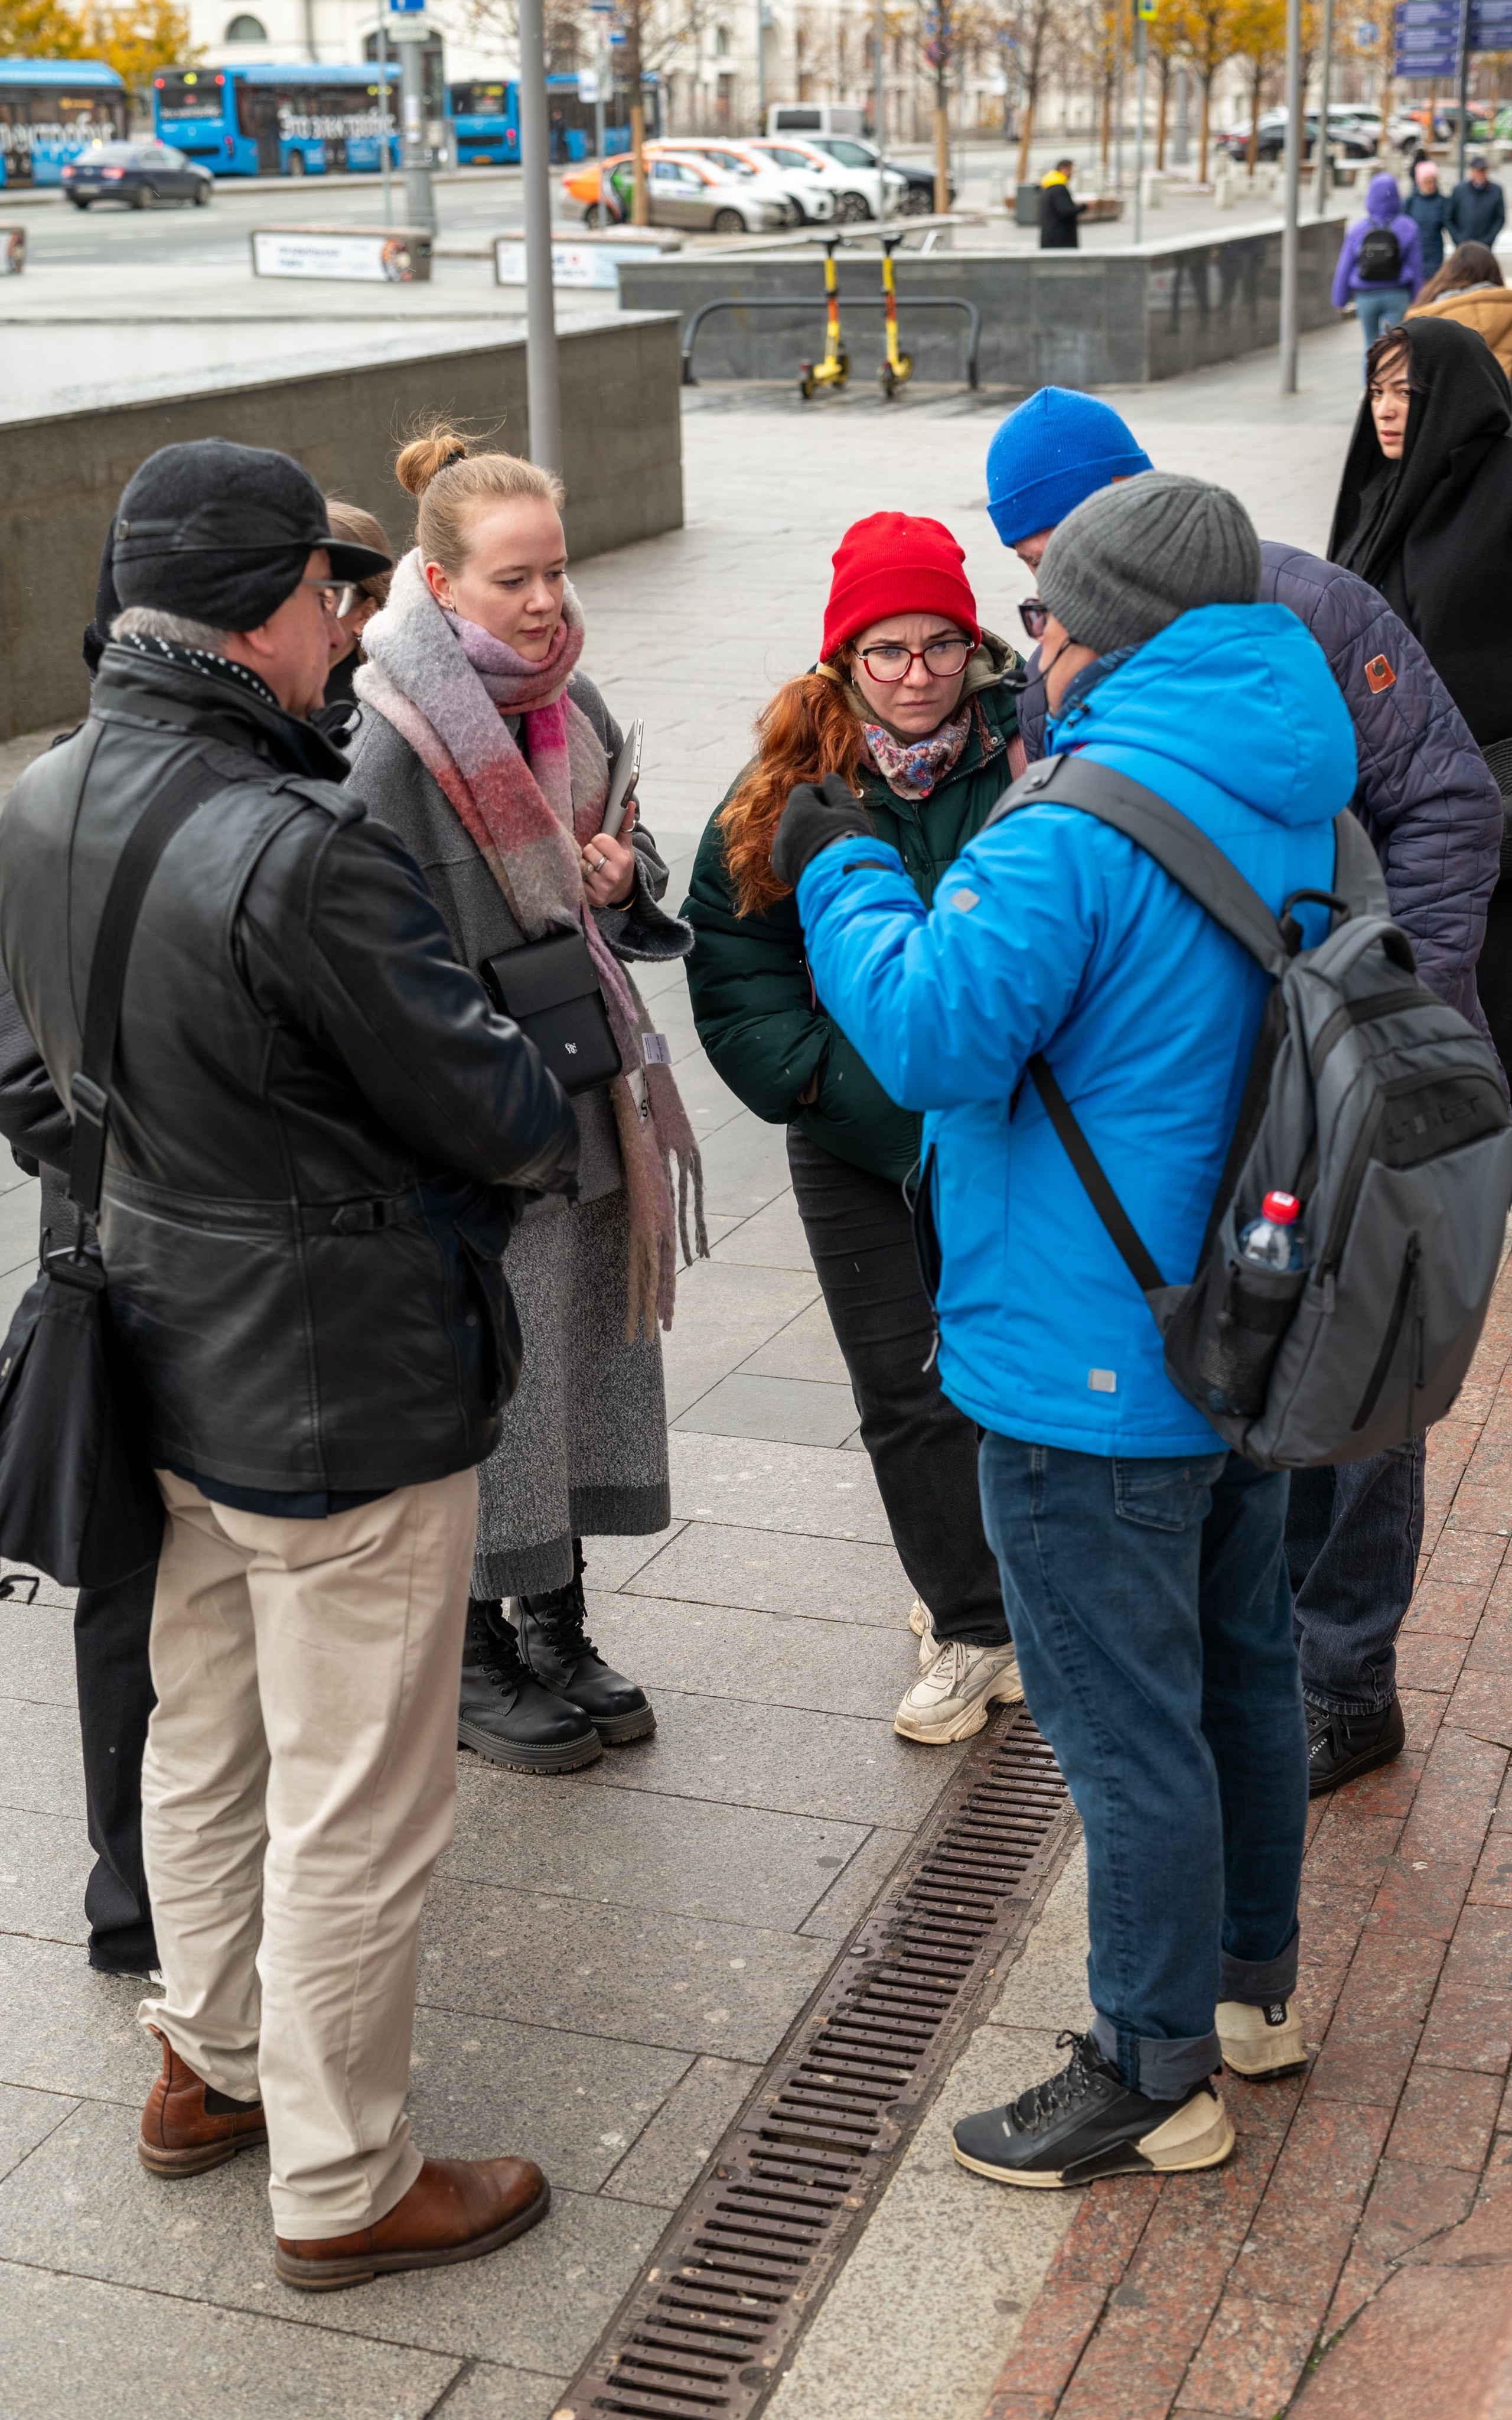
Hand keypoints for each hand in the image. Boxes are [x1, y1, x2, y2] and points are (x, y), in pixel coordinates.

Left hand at [581, 800, 637, 908]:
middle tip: (598, 858)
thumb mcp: (625, 844)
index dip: (599, 841)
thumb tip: (630, 803)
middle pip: (588, 851)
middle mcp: (613, 875)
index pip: (599, 840)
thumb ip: (625, 823)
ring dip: (585, 865)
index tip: (604, 846)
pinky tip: (590, 879)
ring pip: (581, 865)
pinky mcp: (593, 898)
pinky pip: (577, 880)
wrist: (624, 890)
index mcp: (622, 860)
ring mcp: (603, 888)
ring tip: (594, 868)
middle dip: (591, 852)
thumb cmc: (621, 862)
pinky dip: (581, 878)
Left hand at [772, 771, 871, 890]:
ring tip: (827, 846)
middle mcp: (783, 827)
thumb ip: (837, 790)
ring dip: (805, 836)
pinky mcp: (780, 869)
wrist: (844, 879)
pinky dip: (798, 854)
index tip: (836, 806)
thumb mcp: (849, 809)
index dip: (820, 795)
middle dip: (812, 816)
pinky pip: (787, 854)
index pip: (803, 791)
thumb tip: (829, 777)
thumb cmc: (849, 839)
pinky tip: (816, 860)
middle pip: (796, 814)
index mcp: (798, 809)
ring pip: (791, 835)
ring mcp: (779, 850)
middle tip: (834, 827)